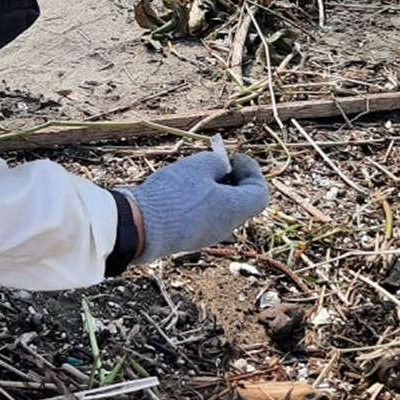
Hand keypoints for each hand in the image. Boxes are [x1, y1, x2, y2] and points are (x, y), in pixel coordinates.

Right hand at [120, 150, 267, 264]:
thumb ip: (217, 163)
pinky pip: (203, 219)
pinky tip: (181, 192)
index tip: (234, 158)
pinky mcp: (188, 240)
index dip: (251, 171)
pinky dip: (201, 203)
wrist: (140, 226)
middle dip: (232, 180)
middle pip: (240, 202)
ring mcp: (207, 237)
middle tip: (216, 163)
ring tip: (195, 175)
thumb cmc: (174, 194)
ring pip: (221, 211)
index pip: (259, 193)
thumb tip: (221, 168)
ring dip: (214, 191)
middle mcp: (226, 228)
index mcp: (234, 210)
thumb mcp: (198, 166)